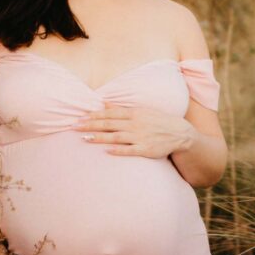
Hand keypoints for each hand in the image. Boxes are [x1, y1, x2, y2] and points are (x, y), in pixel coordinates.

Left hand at [70, 101, 194, 158]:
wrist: (180, 133)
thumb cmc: (157, 121)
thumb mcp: (141, 111)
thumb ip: (121, 108)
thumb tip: (104, 103)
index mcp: (134, 113)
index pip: (110, 113)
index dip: (94, 116)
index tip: (80, 118)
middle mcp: (135, 124)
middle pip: (109, 124)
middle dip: (91, 125)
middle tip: (75, 127)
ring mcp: (140, 136)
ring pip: (116, 137)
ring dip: (100, 137)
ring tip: (85, 139)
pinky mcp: (146, 149)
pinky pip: (130, 150)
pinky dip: (118, 150)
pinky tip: (106, 151)